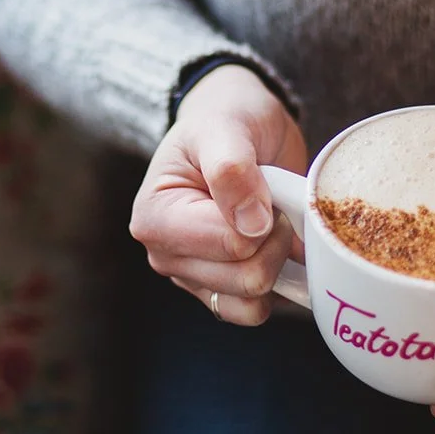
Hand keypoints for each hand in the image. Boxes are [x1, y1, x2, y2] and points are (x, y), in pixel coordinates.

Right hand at [129, 64, 307, 324]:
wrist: (236, 126)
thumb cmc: (224, 121)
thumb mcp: (225, 128)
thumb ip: (232, 169)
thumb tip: (252, 226)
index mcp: (156, 217)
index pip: (232, 244)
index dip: (266, 219)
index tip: (265, 187)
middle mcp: (166, 255)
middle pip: (246, 279)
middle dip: (275, 240)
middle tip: (271, 202)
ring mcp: (191, 278)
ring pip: (253, 303)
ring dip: (278, 263)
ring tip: (271, 222)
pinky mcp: (217, 291)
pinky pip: (255, 312)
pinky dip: (278, 286)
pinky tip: (277, 249)